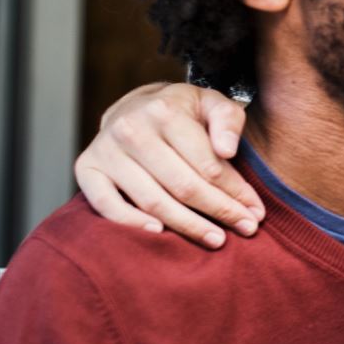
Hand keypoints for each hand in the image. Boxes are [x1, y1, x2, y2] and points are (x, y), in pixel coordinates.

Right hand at [75, 83, 262, 248]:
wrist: (135, 107)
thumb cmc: (183, 111)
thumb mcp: (212, 103)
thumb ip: (228, 121)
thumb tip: (227, 150)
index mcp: (165, 111)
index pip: (208, 164)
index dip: (236, 192)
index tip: (256, 211)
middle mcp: (131, 129)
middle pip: (183, 185)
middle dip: (219, 211)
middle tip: (246, 229)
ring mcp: (106, 150)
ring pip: (153, 200)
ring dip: (188, 225)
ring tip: (216, 239)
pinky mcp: (87, 168)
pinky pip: (106, 205)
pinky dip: (131, 222)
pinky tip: (160, 233)